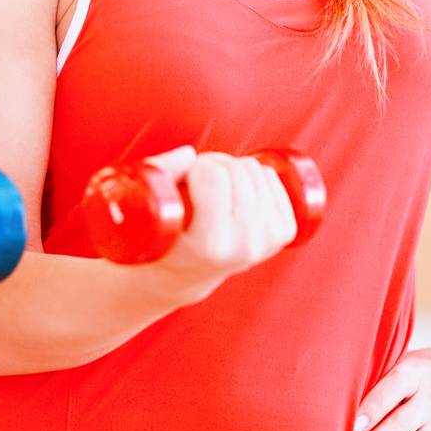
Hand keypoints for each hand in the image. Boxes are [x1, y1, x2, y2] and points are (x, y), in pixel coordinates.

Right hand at [152, 148, 298, 301]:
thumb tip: (190, 155)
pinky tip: (236, 194)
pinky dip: (253, 176)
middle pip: (236, 169)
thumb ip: (158, 173)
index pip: (212, 175)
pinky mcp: (284, 233)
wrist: (185, 275)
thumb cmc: (161, 237)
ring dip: (232, 170)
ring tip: (213, 190)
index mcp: (209, 247)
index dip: (192, 169)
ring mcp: (267, 242)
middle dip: (212, 166)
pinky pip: (273, 178)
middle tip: (195, 184)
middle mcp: (244, 247)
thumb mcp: (147, 208)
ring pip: (256, 170)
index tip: (181, 184)